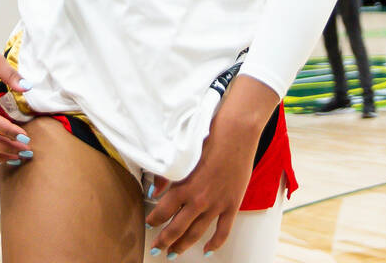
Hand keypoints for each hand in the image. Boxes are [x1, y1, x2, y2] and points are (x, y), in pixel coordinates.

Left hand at [145, 107, 261, 256]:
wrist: (236, 135)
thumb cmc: (209, 139)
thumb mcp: (182, 156)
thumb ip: (167, 176)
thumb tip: (155, 190)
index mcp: (183, 187)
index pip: (162, 211)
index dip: (153, 220)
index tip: (149, 224)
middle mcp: (198, 200)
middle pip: (177, 228)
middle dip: (164, 241)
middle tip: (157, 249)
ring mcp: (216, 205)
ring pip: (197, 233)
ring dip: (184, 245)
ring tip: (174, 253)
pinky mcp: (232, 205)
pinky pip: (223, 231)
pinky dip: (215, 243)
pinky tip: (207, 250)